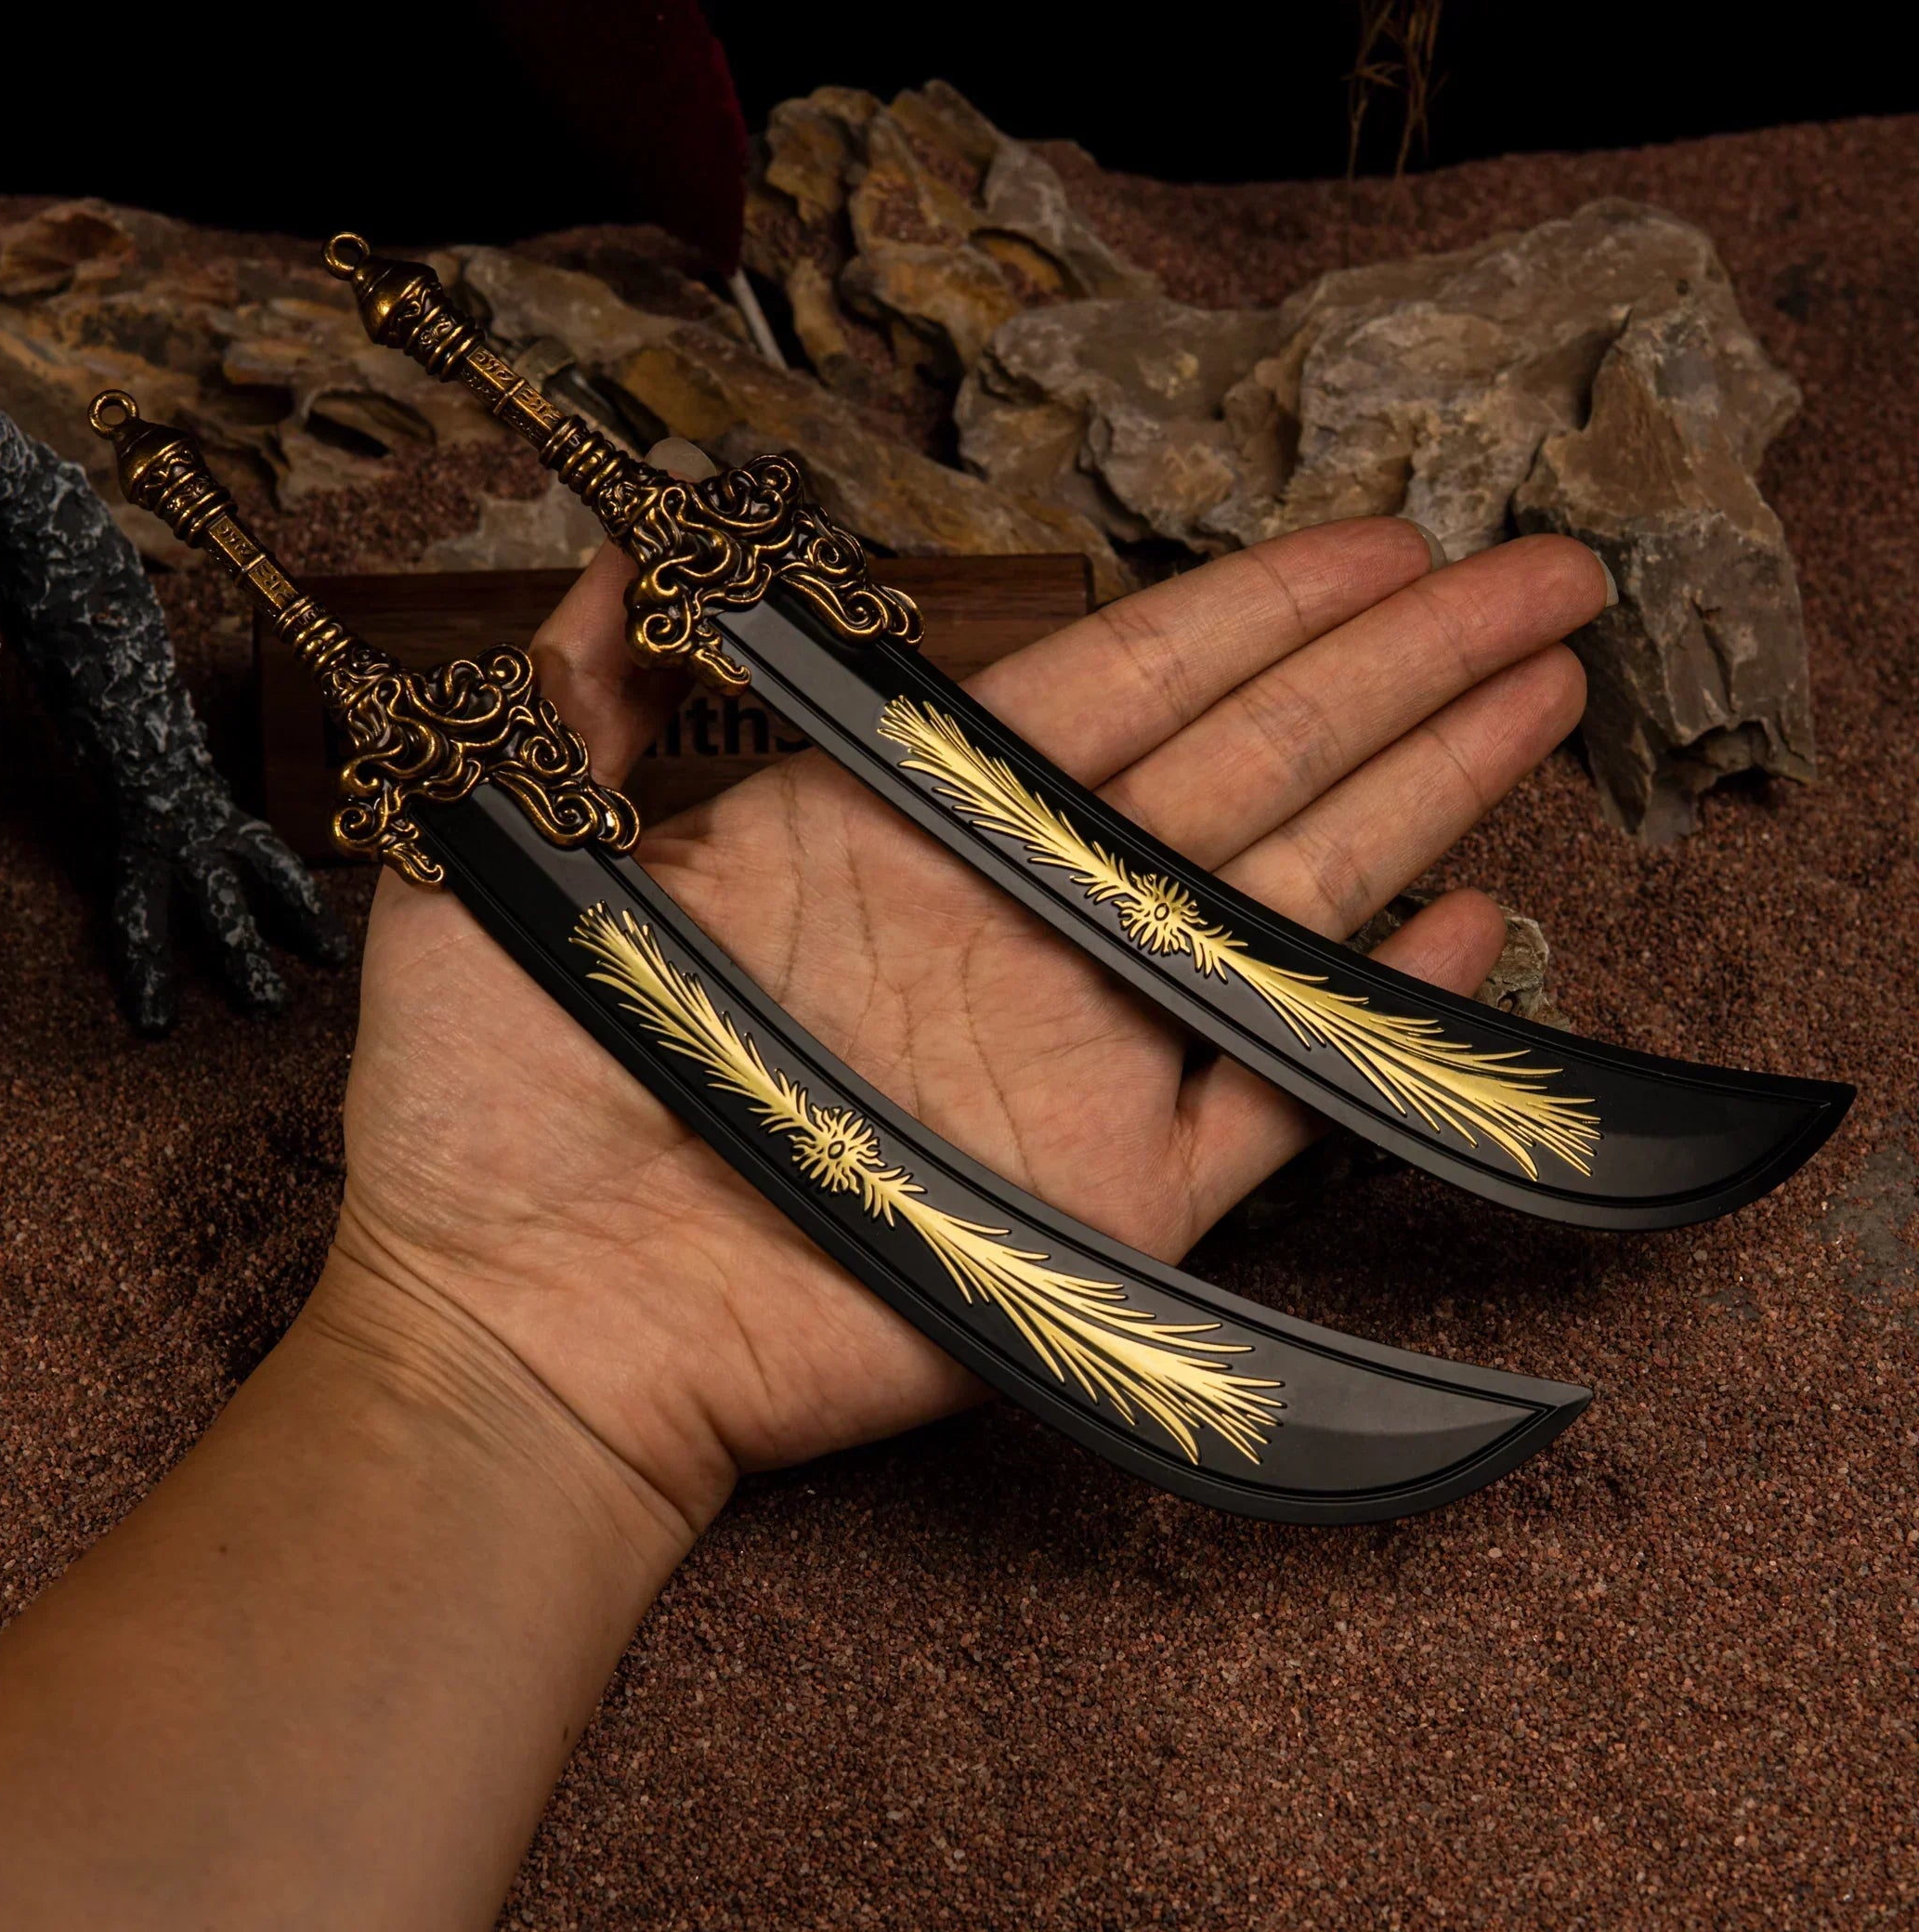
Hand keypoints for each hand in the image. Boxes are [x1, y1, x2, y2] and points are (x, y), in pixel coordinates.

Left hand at [313, 517, 1600, 1533]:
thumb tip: (603, 570)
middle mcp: (1007, 934)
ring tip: (1540, 693)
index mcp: (894, 838)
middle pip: (1240, 769)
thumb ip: (577, 713)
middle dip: (1392, 667)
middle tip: (1533, 578)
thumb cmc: (495, 1108)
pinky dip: (1368, 1027)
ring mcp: (1070, 1068)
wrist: (519, 1332)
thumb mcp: (510, 863)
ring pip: (1281, 906)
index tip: (1367, 542)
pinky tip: (1469, 930)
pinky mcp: (1101, 1207)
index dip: (1247, 611)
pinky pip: (1267, 1105)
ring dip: (1418, 796)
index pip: (1112, 691)